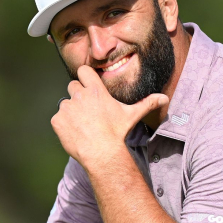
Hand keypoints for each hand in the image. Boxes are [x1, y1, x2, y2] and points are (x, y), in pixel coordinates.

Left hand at [51, 65, 168, 168]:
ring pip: (65, 103)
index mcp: (95, 90)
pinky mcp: (57, 120)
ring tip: (83, 124)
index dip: (85, 77)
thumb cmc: (117, 133)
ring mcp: (67, 107)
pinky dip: (63, 125)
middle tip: (87, 110)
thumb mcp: (132, 115)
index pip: (83, 70)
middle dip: (78, 95)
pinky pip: (58, 118)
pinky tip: (75, 133)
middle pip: (72, 86)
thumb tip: (164, 98)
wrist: (101, 152)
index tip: (89, 86)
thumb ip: (147, 103)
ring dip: (71, 111)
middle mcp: (79, 95)